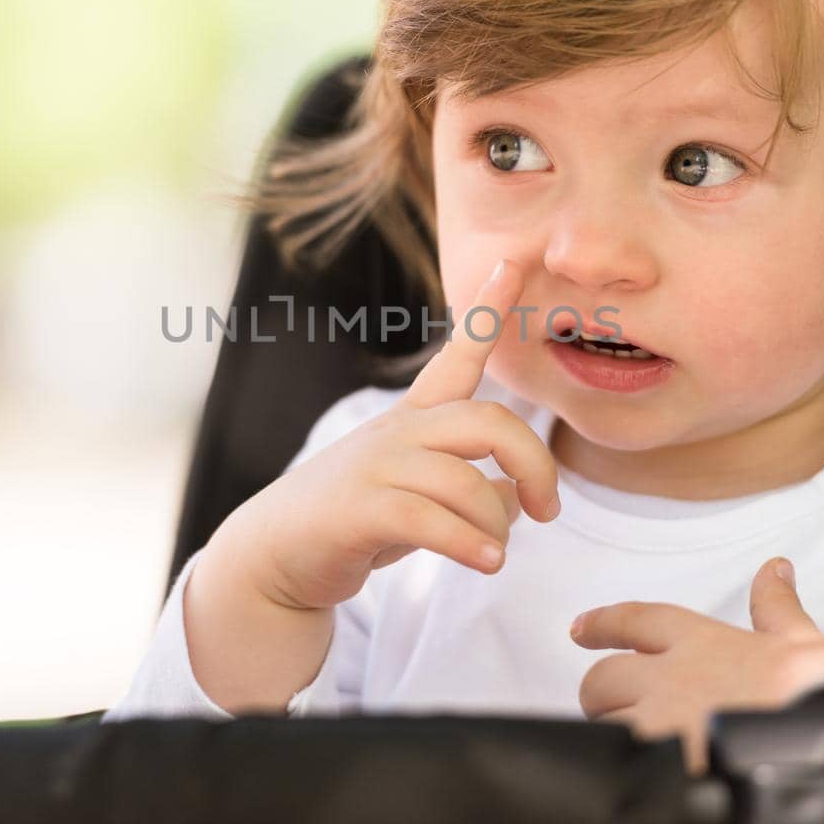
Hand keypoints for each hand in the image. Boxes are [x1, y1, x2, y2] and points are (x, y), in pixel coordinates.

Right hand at [212, 257, 560, 613]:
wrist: (275, 556)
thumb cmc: (357, 523)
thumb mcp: (423, 501)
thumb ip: (475, 492)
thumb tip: (517, 499)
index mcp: (413, 420)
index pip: (457, 358)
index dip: (488, 312)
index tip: (514, 261)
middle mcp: (398, 433)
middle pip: (489, 424)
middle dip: (534, 464)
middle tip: (548, 510)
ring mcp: (376, 467)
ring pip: (467, 484)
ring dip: (496, 527)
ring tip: (493, 555)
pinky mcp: (360, 509)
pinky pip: (433, 521)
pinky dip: (470, 545)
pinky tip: (487, 563)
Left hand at [572, 557, 823, 772]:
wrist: (805, 771)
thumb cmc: (809, 708)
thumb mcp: (806, 649)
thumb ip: (778, 608)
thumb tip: (775, 569)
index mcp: (701, 644)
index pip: (637, 620)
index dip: (604, 622)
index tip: (581, 628)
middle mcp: (667, 680)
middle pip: (603, 676)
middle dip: (599, 689)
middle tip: (605, 702)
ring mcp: (653, 725)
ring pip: (603, 721)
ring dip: (611, 729)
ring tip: (628, 744)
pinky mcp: (649, 768)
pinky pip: (613, 760)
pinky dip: (619, 764)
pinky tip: (636, 774)